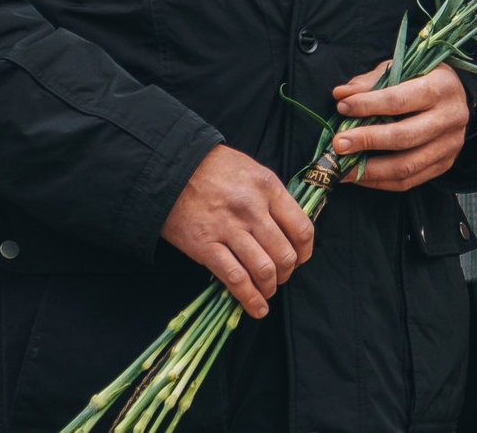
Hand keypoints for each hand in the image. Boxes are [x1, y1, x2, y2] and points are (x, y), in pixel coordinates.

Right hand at [160, 145, 313, 317]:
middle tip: (281, 276)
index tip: (301, 259)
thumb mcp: (252, 171)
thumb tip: (290, 228)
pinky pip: (235, 279)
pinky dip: (250, 299)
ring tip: (267, 291)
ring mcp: (229, 229)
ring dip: (270, 287)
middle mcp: (253, 209)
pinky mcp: (206, 246)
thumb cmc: (214, 168)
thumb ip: (272, 198)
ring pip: (264, 270)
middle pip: (285, 254)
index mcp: (268, 188)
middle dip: (287, 273)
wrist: (171, 169)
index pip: (301, 229)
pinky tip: (257, 308)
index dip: (305, 251)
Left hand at [328, 61, 472, 191]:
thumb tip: (340, 95)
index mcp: (441, 86)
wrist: (457, 95)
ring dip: (369, 169)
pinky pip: (409, 181)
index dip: (368, 105)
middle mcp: (451, 116)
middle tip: (338, 144)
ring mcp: (450, 144)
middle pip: (404, 136)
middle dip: (367, 141)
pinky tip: (359, 175)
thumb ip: (371, 81)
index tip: (342, 107)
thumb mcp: (402, 68)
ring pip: (406, 165)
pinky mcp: (445, 164)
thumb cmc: (423, 78)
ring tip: (342, 168)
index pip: (400, 100)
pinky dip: (380, 181)